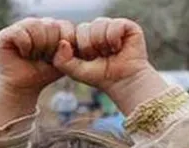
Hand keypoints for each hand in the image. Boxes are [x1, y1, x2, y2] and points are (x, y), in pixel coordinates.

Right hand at [0, 18, 74, 125]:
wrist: (24, 87)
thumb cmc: (43, 73)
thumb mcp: (62, 62)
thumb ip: (68, 52)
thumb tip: (63, 43)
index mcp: (52, 26)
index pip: (65, 26)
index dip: (63, 44)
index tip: (55, 58)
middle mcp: (36, 23)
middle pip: (51, 25)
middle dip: (49, 48)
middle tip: (41, 58)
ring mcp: (20, 26)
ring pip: (36, 27)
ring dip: (37, 48)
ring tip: (32, 56)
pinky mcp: (5, 35)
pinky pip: (21, 34)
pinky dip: (25, 47)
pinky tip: (22, 54)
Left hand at [53, 18, 168, 114]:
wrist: (124, 82)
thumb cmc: (101, 76)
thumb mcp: (76, 72)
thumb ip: (62, 61)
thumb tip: (63, 42)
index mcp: (83, 37)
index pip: (72, 33)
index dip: (79, 49)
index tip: (88, 60)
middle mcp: (96, 29)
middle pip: (84, 28)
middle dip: (90, 47)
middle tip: (100, 57)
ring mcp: (110, 25)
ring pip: (98, 24)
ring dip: (102, 44)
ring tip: (109, 52)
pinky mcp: (125, 26)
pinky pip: (114, 25)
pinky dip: (114, 40)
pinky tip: (119, 48)